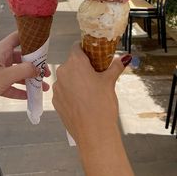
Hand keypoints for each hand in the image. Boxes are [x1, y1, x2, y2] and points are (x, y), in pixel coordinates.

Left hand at [0, 32, 50, 105]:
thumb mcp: (4, 76)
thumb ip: (23, 71)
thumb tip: (38, 68)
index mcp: (2, 50)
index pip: (18, 38)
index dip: (31, 39)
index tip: (44, 44)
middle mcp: (1, 58)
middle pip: (21, 58)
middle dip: (35, 65)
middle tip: (46, 72)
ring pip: (17, 73)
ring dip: (29, 80)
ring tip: (43, 87)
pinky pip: (11, 85)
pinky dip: (20, 90)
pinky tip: (30, 96)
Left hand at [52, 43, 132, 175]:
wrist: (94, 133)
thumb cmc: (102, 103)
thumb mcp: (110, 81)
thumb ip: (115, 66)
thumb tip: (125, 58)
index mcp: (75, 63)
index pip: (77, 47)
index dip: (86, 50)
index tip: (94, 56)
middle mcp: (62, 72)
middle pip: (72, 63)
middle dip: (82, 67)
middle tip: (96, 75)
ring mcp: (57, 87)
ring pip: (67, 77)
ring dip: (76, 80)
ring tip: (90, 91)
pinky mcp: (55, 101)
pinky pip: (63, 91)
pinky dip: (71, 92)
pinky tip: (82, 101)